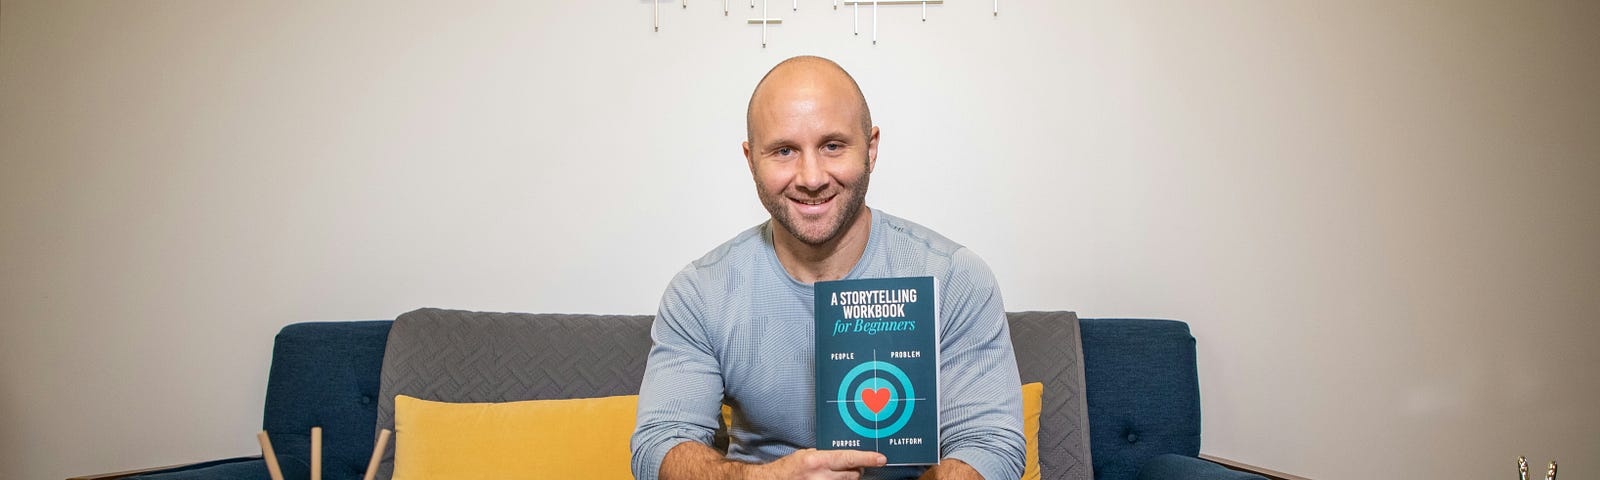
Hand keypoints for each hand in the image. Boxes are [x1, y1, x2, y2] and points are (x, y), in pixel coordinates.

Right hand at [751, 448, 887, 479]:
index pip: (849, 458)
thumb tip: (845, 457)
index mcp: (818, 461)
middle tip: (852, 467)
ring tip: (835, 475)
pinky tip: (832, 479)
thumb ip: (825, 456)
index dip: (868, 458)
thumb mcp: (806, 455)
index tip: (881, 459)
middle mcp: (821, 476)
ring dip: (847, 479)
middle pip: (854, 474)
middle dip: (856, 470)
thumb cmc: (787, 469)